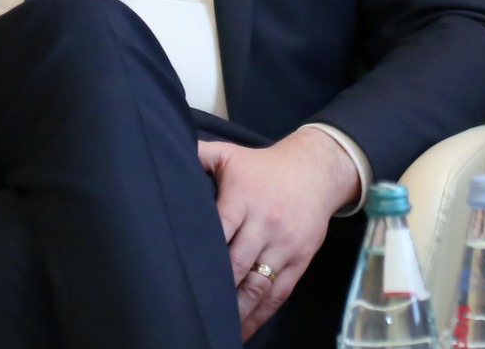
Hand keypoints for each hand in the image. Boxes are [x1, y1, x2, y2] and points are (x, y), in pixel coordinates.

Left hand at [198, 128, 360, 340]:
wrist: (318, 170)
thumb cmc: (265, 167)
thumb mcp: (232, 154)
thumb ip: (199, 155)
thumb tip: (166, 153)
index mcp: (244, 198)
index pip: (220, 230)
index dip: (203, 255)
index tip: (182, 277)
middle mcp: (265, 223)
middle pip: (237, 265)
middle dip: (216, 291)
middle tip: (190, 312)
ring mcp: (284, 244)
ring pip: (258, 285)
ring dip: (237, 312)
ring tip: (214, 331)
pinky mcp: (300, 260)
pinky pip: (279, 293)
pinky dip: (260, 315)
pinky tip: (243, 330)